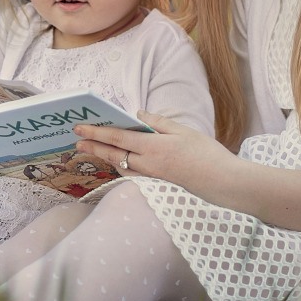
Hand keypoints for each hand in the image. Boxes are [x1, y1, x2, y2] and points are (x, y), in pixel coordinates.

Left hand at [72, 111, 239, 198]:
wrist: (223, 184)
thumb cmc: (207, 154)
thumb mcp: (183, 131)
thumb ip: (158, 123)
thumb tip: (138, 115)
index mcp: (153, 148)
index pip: (117, 139)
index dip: (96, 133)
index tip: (80, 129)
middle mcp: (148, 165)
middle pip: (113, 155)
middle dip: (93, 147)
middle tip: (76, 142)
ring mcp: (152, 177)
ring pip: (121, 166)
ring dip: (105, 158)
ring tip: (92, 151)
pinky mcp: (158, 185)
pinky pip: (133, 175)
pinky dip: (121, 167)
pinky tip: (119, 163)